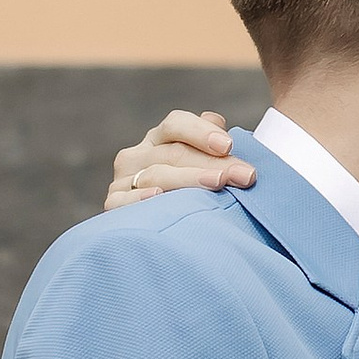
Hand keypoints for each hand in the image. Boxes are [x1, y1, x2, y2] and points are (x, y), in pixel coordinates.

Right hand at [104, 110, 256, 210]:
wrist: (165, 238)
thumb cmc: (194, 197)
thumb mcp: (204, 167)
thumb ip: (211, 146)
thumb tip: (216, 120)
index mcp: (160, 140)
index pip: (176, 124)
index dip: (202, 132)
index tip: (229, 145)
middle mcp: (139, 155)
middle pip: (174, 153)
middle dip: (214, 163)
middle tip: (245, 175)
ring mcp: (124, 179)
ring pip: (156, 174)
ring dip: (189, 178)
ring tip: (218, 183)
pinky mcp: (113, 204)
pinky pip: (124, 200)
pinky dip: (140, 198)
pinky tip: (158, 195)